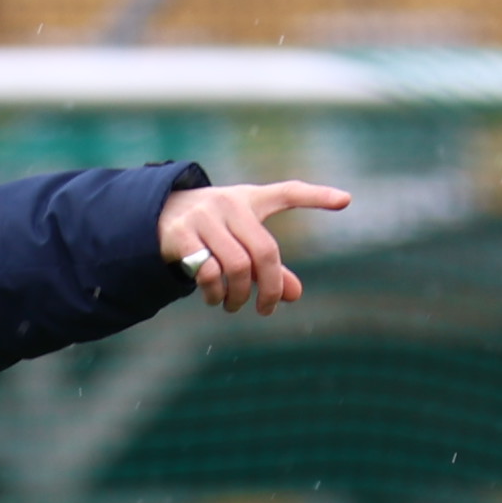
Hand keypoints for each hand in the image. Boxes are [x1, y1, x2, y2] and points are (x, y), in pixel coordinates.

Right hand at [156, 180, 352, 315]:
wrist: (155, 216)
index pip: (288, 192)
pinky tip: (213, 298)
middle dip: (269, 288)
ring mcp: (204, 217)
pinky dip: (214, 293)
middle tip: (265, 309)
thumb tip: (295, 295)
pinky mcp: (182, 234)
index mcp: (250, 200)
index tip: (346, 200)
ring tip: (232, 305)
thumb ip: (268, 266)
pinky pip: (208, 272)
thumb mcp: (239, 242)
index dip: (317, 196)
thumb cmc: (210, 231)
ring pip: (237, 267)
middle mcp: (230, 203)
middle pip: (265, 252)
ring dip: (239, 295)